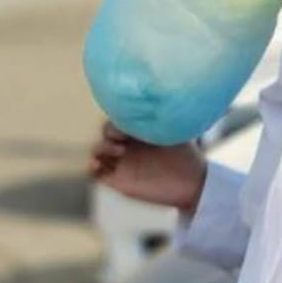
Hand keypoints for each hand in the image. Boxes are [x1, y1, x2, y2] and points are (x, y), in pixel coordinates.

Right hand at [88, 121, 206, 214]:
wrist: (191, 183)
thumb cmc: (186, 155)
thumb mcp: (177, 132)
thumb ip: (165, 119)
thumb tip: (162, 99)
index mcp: (140, 129)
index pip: (119, 117)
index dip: (119, 118)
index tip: (129, 123)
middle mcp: (128, 143)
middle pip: (105, 131)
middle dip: (109, 131)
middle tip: (122, 137)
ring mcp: (121, 161)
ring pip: (97, 149)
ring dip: (100, 148)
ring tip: (118, 152)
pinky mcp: (117, 179)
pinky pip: (94, 171)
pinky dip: (91, 166)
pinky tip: (96, 164)